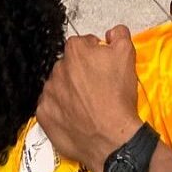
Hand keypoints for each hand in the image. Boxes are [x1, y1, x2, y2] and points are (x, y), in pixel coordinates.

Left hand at [37, 26, 141, 171]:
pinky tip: (76, 117)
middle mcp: (57, 69)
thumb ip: (119, 35)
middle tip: (97, 88)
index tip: (103, 67)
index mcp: (75, 51)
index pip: (82, 44)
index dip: (95, 54)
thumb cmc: (118, 98)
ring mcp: (48, 93)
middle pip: (69, 65)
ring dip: (69, 92)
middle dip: (80, 73)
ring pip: (59, 86)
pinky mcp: (44, 115)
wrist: (111, 137)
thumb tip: (112, 33)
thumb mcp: (128, 56)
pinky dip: (61, 111)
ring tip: (87, 105)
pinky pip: (50, 107)